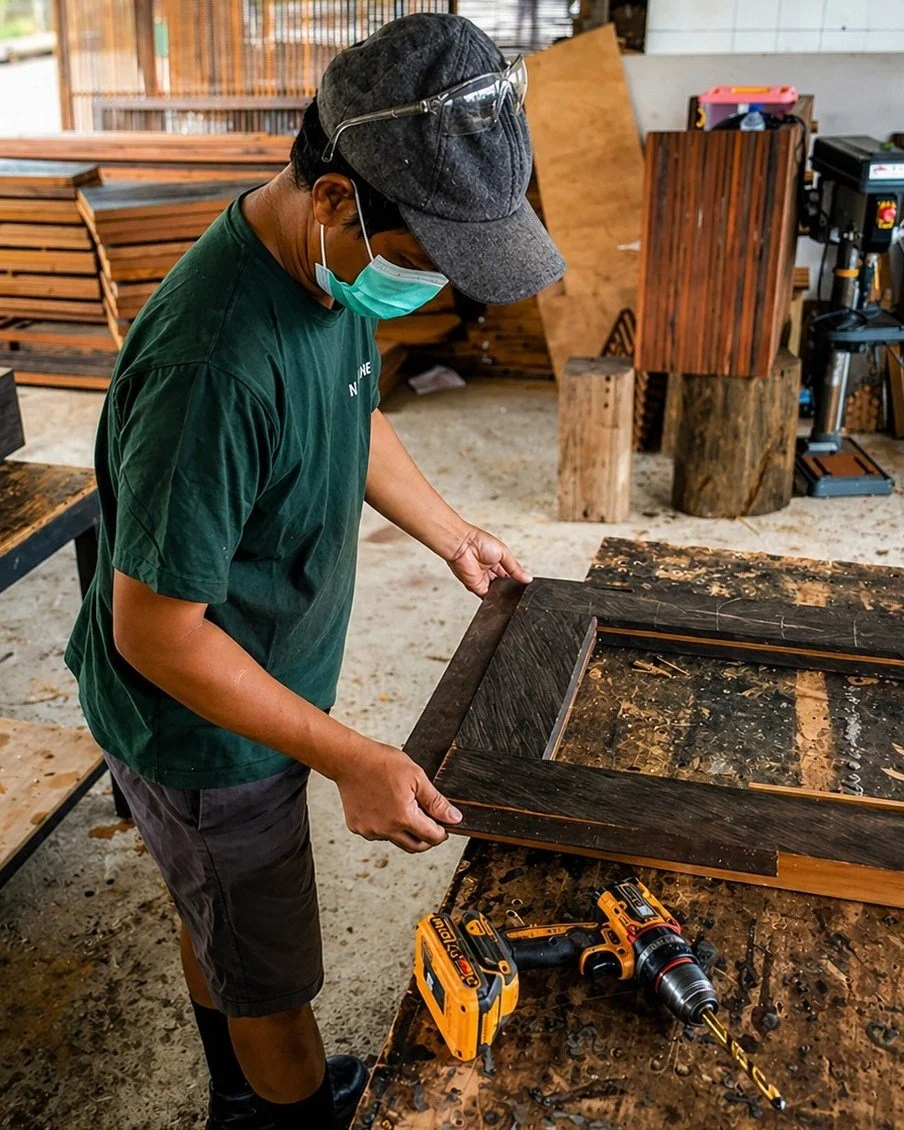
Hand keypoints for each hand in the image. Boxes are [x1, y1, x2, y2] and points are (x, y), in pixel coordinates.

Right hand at [334, 741, 462, 852]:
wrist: (349, 759)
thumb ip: (436, 801)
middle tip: (431, 825)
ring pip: (395, 840)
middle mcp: (385, 829)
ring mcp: (369, 830)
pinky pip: (377, 834)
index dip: (442, 833)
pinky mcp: (357, 827)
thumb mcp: (416, 777)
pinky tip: (385, 808)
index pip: (431, 837)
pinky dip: (386, 826)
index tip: (444, 826)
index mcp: (403, 817)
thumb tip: (454, 818)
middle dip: (427, 839)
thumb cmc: (382, 763)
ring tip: (404, 807)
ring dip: (404, 831)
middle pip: (415, 846)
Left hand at [445, 525, 532, 596]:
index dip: (517, 581)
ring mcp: (481, 580)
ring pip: (495, 593)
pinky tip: (500, 599)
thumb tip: (527, 578)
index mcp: (496, 561)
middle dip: (510, 589)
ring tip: (511, 596)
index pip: (509, 575)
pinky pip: (486, 597)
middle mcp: (488, 572)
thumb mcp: (504, 553)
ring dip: (502, 595)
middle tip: (519, 593)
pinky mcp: (475, 587)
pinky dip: (493, 600)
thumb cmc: (479, 542)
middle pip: (502, 585)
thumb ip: (515, 568)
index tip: (525, 586)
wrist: (463, 545)